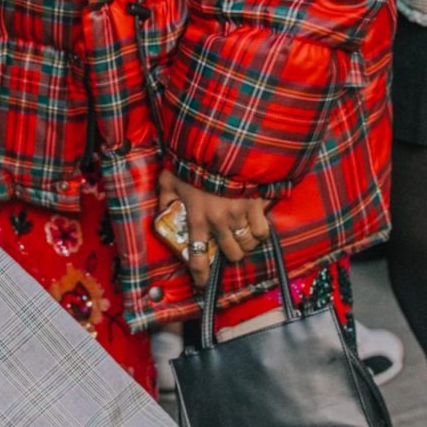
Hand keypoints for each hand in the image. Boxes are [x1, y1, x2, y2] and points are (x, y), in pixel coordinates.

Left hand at [158, 168, 270, 290]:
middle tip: (228, 246)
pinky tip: (256, 225)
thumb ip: (166, 196)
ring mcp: (240, 215)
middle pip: (231, 255)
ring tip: (242, 236)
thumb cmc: (194, 160)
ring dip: (245, 244)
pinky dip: (260, 232)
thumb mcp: (170, 177)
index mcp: (197, 218)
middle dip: (230, 254)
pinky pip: (263, 231)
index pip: (198, 256)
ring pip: (247, 245)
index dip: (201, 274)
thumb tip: (163, 208)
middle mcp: (219, 222)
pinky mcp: (257, 206)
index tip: (202, 283)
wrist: (221, 142)